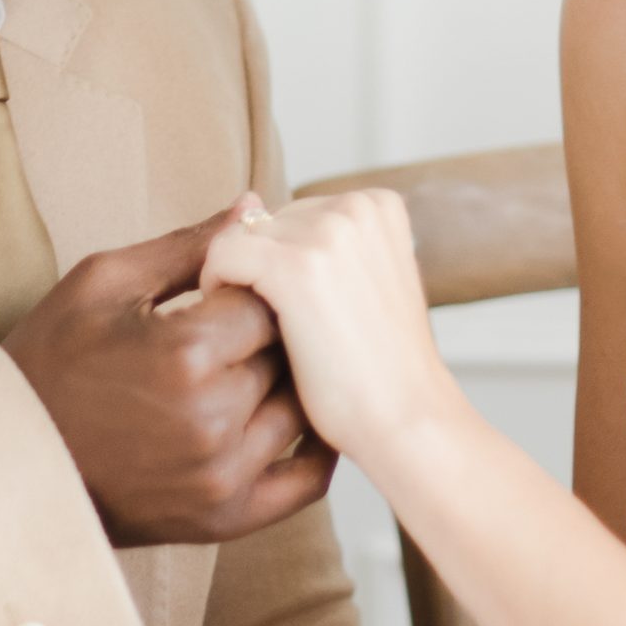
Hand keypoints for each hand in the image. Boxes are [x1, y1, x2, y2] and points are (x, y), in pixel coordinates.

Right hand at [1, 197, 336, 547]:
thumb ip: (190, 246)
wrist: (7, 461)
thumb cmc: (49, 362)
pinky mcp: (223, 519)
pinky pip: (305, 483)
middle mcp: (211, 418)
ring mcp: (221, 475)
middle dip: (269, 338)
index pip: (268, 301)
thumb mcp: (105, 284)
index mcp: (184, 352)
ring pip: (299, 410)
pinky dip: (315, 452)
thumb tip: (256, 205)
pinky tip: (304, 423)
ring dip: (285, 387)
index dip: (253, 290)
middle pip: (286, 355)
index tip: (228, 293)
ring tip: (250, 372)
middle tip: (236, 334)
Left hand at [199, 191, 467, 464]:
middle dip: (256, 273)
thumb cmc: (379, 370)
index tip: (295, 316)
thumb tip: (247, 204)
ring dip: (235, 285)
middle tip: (279, 335)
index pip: (291, 216)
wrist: (408, 421)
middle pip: (262, 224)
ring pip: (237, 238)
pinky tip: (238, 333)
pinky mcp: (294, 265)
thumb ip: (325, 248)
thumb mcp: (364, 287)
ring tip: (261, 336)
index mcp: (377, 204)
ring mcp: (327, 232)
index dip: (279, 266)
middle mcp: (355, 206)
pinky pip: (222, 257)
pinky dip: (217, 291)